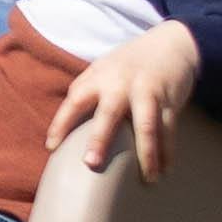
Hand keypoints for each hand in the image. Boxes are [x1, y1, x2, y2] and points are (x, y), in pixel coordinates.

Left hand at [51, 18, 205, 177]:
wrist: (170, 43)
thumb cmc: (128, 63)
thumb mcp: (102, 69)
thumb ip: (86, 90)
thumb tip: (66, 123)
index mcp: (99, 77)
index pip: (74, 101)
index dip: (61, 123)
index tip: (52, 147)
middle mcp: (121, 84)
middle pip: (108, 113)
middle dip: (99, 139)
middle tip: (91, 163)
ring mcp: (147, 92)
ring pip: (146, 126)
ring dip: (147, 154)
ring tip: (148, 179)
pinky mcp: (170, 99)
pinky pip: (169, 129)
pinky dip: (168, 151)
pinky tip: (165, 169)